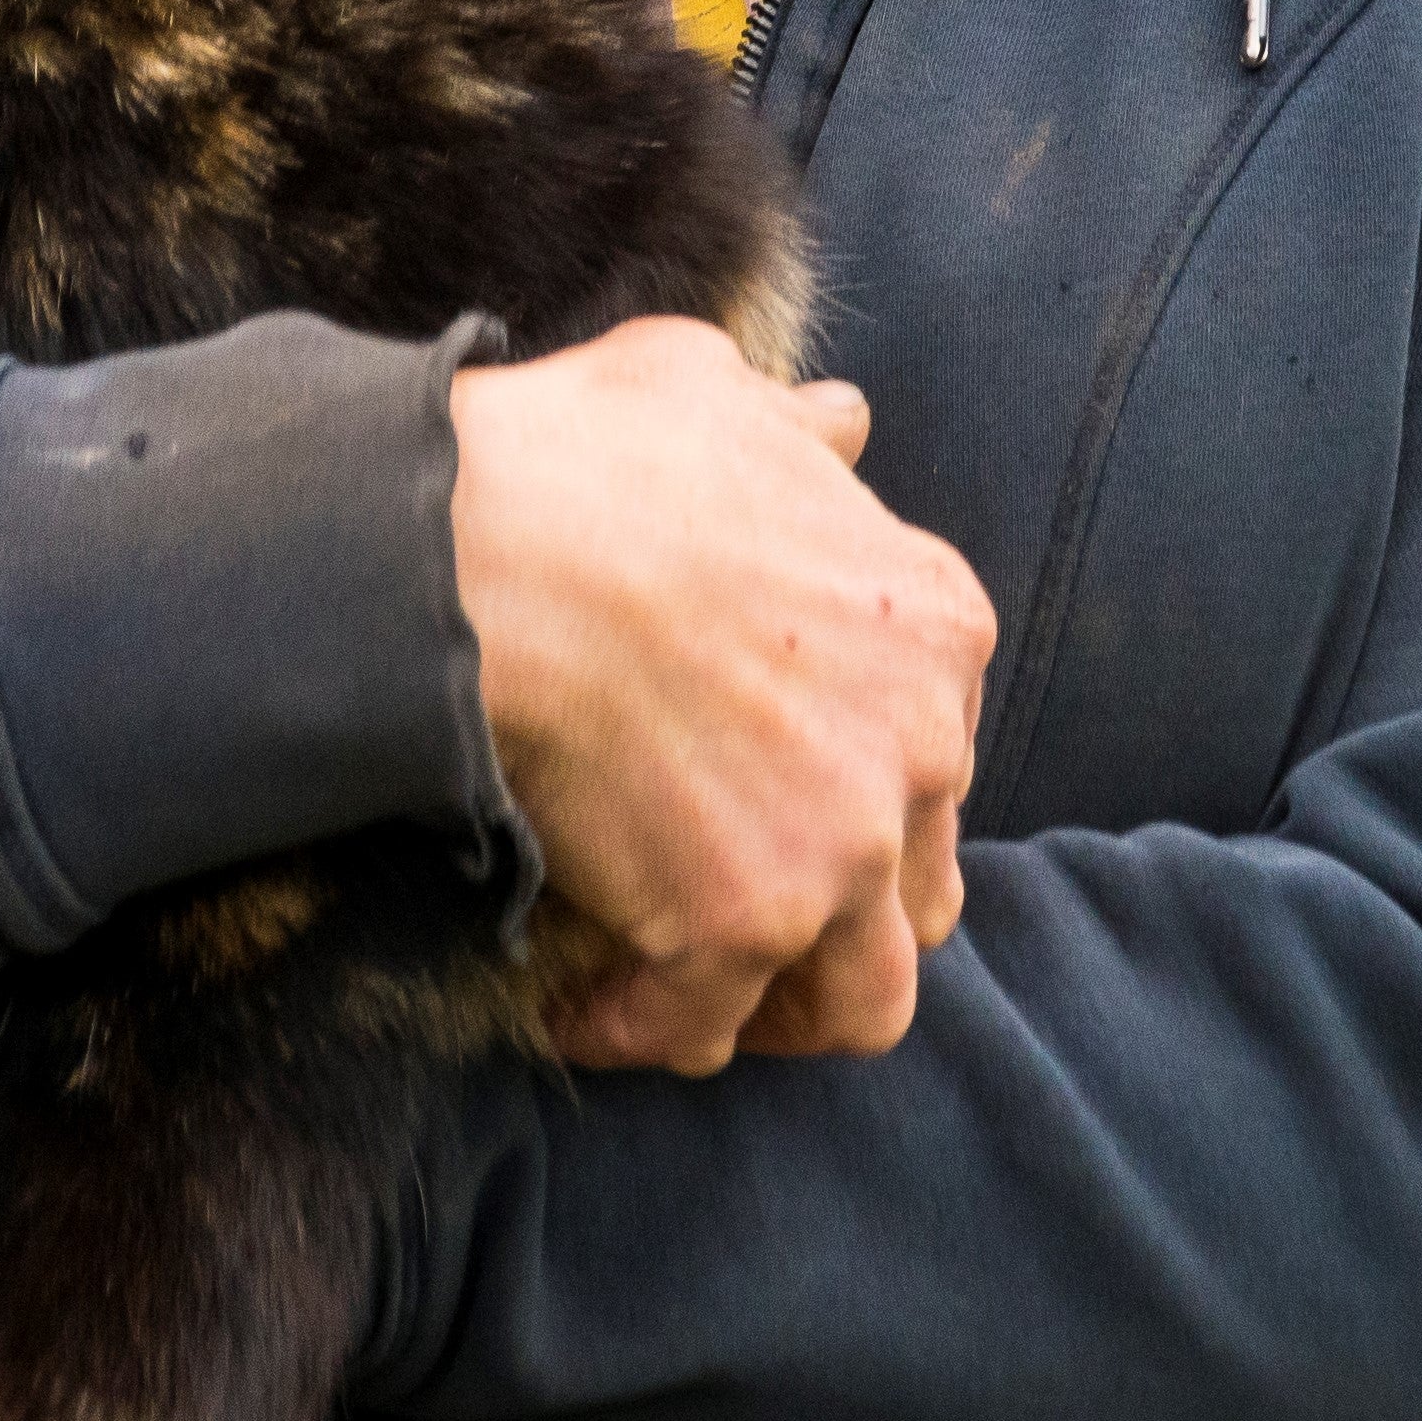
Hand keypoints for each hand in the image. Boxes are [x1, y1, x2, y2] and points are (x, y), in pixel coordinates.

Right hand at [446, 322, 993, 1073]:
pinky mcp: (741, 926)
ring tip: (691, 993)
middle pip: (917, 875)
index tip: (766, 780)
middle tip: (737, 899)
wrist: (481, 546)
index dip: (856, 771)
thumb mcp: (706, 389)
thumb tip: (840, 419)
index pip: (940, 744)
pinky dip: (639, 1031)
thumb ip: (789, 424)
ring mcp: (840, 848)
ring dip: (780, 1004)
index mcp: (930, 623)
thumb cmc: (583, 453)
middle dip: (835, 898)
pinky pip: (703, 1029)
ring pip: (861, 994)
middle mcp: (920, 745)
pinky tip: (573, 1013)